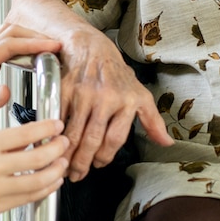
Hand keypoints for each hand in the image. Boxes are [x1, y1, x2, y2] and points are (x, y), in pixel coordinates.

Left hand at [0, 23, 62, 139]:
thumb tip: (6, 91)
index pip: (7, 46)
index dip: (31, 44)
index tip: (51, 47)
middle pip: (9, 34)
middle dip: (34, 37)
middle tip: (56, 46)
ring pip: (9, 38)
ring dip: (29, 39)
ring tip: (50, 49)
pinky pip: (8, 51)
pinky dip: (24, 49)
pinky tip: (36, 58)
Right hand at [0, 119, 68, 220]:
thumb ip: (0, 142)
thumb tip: (30, 138)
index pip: (26, 134)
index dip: (47, 129)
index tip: (57, 125)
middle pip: (38, 158)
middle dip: (57, 149)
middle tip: (64, 142)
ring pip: (38, 181)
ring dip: (56, 171)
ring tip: (62, 163)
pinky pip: (28, 198)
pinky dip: (44, 189)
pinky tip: (50, 182)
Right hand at [59, 29, 171, 182]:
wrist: (91, 46)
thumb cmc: (116, 74)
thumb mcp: (140, 94)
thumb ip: (152, 121)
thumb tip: (167, 143)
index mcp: (126, 102)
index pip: (115, 139)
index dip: (105, 157)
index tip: (98, 165)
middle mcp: (106, 98)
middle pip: (92, 140)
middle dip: (83, 162)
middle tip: (76, 174)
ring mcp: (83, 93)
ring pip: (73, 132)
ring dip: (67, 153)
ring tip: (63, 166)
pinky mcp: (64, 89)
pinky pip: (58, 118)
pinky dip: (54, 134)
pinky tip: (52, 145)